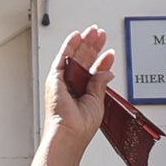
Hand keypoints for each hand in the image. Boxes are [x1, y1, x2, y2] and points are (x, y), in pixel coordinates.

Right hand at [42, 23, 115, 151]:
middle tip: (102, 34)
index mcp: (83, 93)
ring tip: (95, 31)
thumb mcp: (97, 102)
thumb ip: (100, 84)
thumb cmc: (80, 127)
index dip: (103, 61)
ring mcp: (63, 81)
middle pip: (85, 60)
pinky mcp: (55, 78)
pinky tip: (77, 35)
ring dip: (85, 42)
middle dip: (94, 46)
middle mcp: (72, 86)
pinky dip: (69, 45)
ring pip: (75, 56)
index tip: (110, 53)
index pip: (94, 72)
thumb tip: (107, 71)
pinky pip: (62, 57)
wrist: (68, 134)